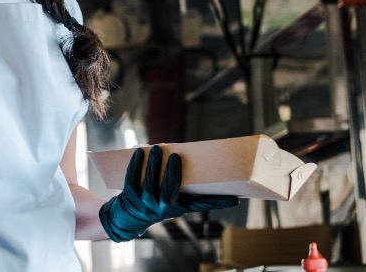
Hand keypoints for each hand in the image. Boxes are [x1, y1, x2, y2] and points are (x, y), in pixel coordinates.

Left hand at [99, 145, 239, 241]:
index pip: (201, 205)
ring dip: (154, 164)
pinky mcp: (130, 196)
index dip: (218, 202)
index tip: (235, 197)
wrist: (129, 218)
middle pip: (170, 190)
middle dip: (172, 173)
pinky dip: (135, 165)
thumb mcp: (178, 200)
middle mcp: (163, 208)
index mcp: (179, 207)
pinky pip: (132, 179)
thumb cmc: (159, 202)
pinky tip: (139, 152)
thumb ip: (194, 189)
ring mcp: (145, 204)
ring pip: (150, 183)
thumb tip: (217, 168)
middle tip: (176, 155)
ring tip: (158, 148)